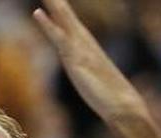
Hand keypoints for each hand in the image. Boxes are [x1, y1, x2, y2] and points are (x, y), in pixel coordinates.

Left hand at [34, 0, 147, 122]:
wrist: (122, 105)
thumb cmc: (110, 95)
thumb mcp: (93, 80)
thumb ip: (87, 72)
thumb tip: (86, 73)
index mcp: (86, 44)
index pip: (67, 19)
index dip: (58, 6)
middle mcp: (83, 40)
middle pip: (65, 12)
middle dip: (55, 0)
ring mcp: (80, 48)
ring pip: (62, 18)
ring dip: (53, 2)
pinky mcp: (75, 59)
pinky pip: (59, 38)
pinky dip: (48, 24)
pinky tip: (37, 13)